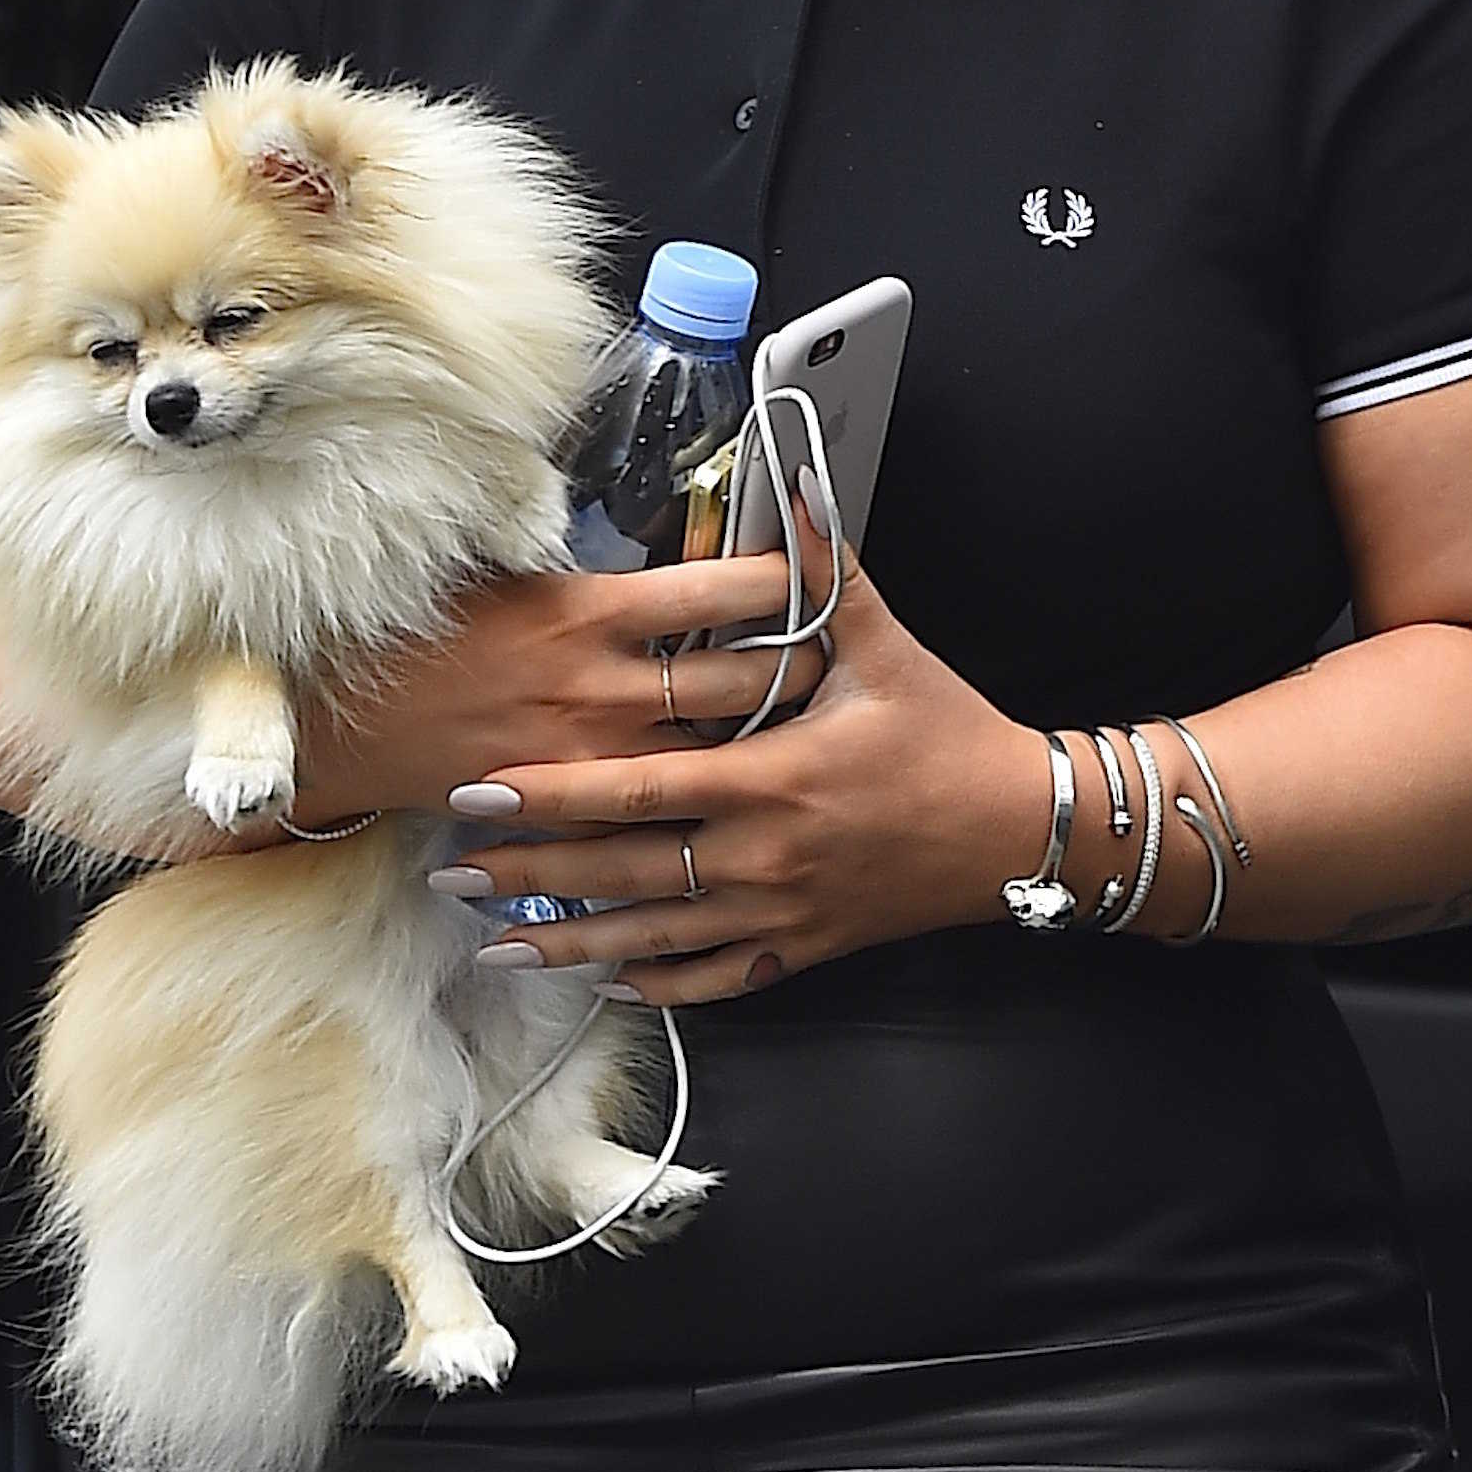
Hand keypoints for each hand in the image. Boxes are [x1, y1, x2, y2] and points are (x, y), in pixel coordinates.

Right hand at [288, 553, 824, 822]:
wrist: (338, 724)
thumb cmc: (411, 634)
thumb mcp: (495, 568)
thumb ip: (574, 552)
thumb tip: (642, 517)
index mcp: (587, 614)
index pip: (719, 591)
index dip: (784, 576)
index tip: (813, 563)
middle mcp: (602, 691)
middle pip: (745, 682)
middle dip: (804, 665)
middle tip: (835, 647)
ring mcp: (591, 760)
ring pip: (719, 752)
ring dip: (769, 735)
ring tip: (808, 717)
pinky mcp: (573, 812)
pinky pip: (661, 810)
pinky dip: (701, 797)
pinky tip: (734, 787)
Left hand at [435, 547, 1046, 1005]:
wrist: (1018, 832)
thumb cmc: (950, 735)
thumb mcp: (885, 650)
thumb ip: (823, 576)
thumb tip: (793, 490)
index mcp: (772, 778)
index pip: (637, 788)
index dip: (553, 791)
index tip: (480, 791)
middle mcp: (764, 855)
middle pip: (623, 870)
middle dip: (532, 871)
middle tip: (453, 870)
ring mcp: (779, 913)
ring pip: (653, 936)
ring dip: (569, 942)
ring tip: (496, 943)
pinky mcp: (801, 950)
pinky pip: (713, 979)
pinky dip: (655, 981)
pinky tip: (603, 980)